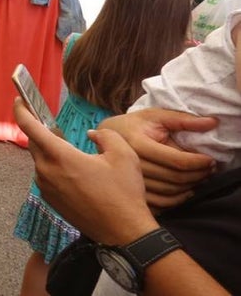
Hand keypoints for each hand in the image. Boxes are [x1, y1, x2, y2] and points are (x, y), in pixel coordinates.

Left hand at [15, 99, 158, 245]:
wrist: (124, 232)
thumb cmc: (124, 193)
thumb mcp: (124, 154)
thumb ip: (104, 136)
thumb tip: (91, 135)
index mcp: (60, 157)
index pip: (30, 127)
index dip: (21, 111)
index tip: (18, 100)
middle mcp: (47, 171)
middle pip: (35, 144)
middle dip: (41, 132)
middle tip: (56, 128)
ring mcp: (46, 188)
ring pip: (40, 161)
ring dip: (49, 153)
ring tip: (70, 153)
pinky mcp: (50, 200)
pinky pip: (45, 177)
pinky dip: (53, 169)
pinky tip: (73, 173)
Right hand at [98, 109, 217, 207]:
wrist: (106, 137)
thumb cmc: (134, 125)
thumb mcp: (155, 116)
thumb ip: (183, 119)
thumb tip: (212, 122)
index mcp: (137, 144)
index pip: (176, 160)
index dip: (198, 162)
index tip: (211, 160)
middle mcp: (131, 164)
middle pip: (174, 178)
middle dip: (198, 175)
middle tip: (209, 170)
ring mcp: (128, 180)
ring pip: (169, 193)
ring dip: (190, 188)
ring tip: (199, 179)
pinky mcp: (130, 192)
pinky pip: (159, 203)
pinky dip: (177, 200)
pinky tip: (185, 191)